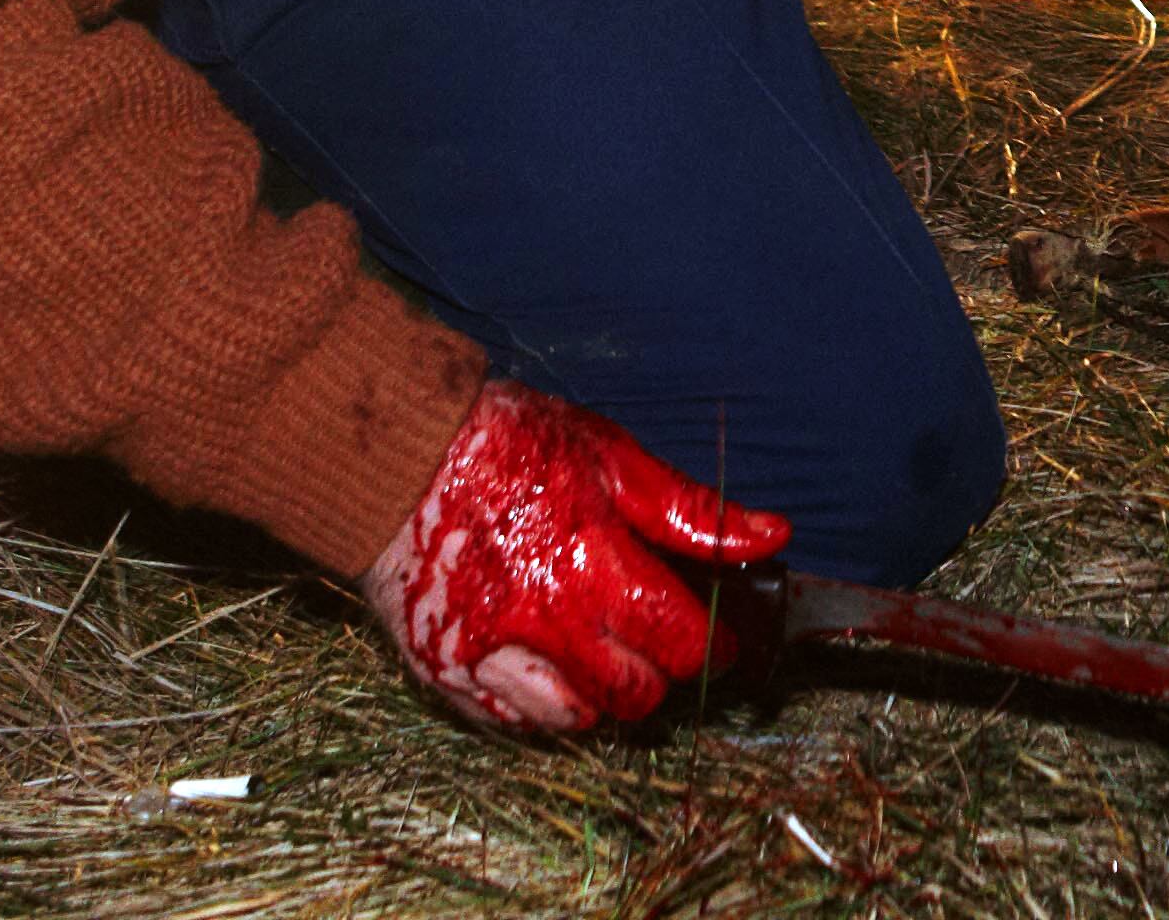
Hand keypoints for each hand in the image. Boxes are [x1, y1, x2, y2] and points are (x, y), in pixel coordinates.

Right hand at [364, 382, 788, 734]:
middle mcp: (546, 625)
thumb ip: (690, 510)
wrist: (396, 456)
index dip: (712, 647)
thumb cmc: (508, 446)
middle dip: (661, 676)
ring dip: (602, 697)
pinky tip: (548, 663)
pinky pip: (512, 722)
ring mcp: (491, 658)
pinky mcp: (446, 674)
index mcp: (595, 566)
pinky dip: (540, 706)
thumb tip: (772, 536)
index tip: (716, 636)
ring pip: (575, 720)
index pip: (681, 645)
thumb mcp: (611, 457)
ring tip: (602, 655)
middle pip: (634, 695)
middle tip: (658, 644)